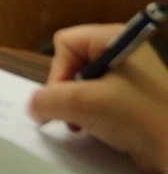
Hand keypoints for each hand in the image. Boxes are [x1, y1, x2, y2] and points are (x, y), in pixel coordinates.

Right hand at [32, 31, 167, 173]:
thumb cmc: (138, 117)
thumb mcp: (83, 104)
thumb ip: (46, 100)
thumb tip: (33, 107)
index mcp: (116, 39)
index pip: (65, 44)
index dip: (58, 73)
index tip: (64, 100)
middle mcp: (126, 53)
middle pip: (75, 66)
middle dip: (68, 95)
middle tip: (74, 117)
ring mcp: (136, 79)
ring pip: (89, 88)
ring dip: (82, 110)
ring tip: (90, 128)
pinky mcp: (141, 103)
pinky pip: (106, 104)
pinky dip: (100, 119)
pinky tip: (107, 134)